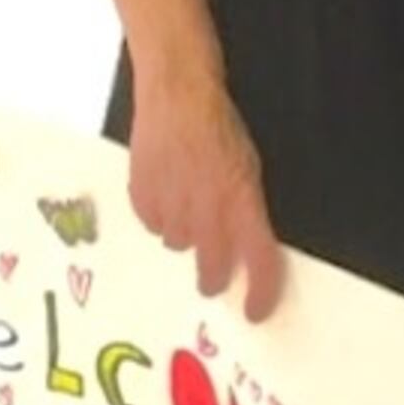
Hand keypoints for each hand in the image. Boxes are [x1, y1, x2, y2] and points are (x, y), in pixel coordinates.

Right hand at [125, 71, 285, 321]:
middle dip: (216, 277)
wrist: (179, 93)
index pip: (259, 260)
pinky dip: (160, 216)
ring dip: (187, 235)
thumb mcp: (248, 165)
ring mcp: (172, 206)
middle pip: (214, 267)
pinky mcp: (142, 197)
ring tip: (189, 204)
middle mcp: (208, 210)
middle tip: (215, 278)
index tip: (256, 311)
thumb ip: (244, 207)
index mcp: (243, 201)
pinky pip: (153, 223)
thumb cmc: (221, 124)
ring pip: (179, 244)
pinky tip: (166, 191)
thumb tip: (245, 242)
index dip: (261, 291)